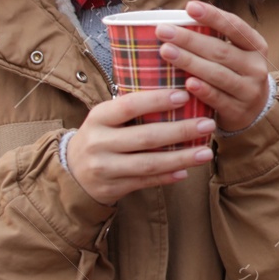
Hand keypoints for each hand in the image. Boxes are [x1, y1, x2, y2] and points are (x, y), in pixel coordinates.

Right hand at [66, 89, 217, 204]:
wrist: (70, 173)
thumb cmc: (100, 136)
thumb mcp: (106, 118)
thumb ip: (132, 108)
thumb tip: (179, 91)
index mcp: (98, 118)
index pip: (128, 106)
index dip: (156, 101)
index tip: (184, 95)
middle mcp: (98, 143)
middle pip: (145, 137)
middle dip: (180, 131)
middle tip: (208, 124)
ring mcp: (104, 168)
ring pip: (149, 164)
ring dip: (181, 158)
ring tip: (206, 152)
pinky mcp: (111, 188)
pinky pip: (145, 182)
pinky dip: (167, 177)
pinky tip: (187, 171)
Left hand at [156, 0, 271, 132]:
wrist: (255, 111)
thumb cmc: (235, 73)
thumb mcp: (235, 54)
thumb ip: (214, 39)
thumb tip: (176, 21)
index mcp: (256, 46)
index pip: (235, 26)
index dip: (213, 16)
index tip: (190, 6)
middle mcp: (256, 66)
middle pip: (220, 50)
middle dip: (190, 39)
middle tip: (163, 31)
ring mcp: (249, 90)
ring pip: (218, 74)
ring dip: (190, 62)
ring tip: (166, 51)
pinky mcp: (238, 111)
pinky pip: (218, 99)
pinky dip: (203, 90)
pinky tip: (187, 83)